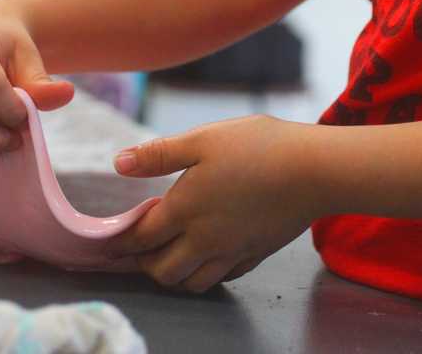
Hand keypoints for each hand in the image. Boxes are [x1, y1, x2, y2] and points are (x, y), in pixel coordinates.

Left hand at [110, 114, 320, 291]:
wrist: (314, 170)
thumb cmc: (258, 146)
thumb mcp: (203, 138)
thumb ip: (158, 154)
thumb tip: (118, 162)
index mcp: (185, 209)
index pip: (141, 238)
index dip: (120, 241)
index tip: (107, 240)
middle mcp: (204, 240)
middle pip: (162, 271)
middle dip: (143, 262)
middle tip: (138, 245)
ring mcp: (231, 252)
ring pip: (191, 283)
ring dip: (173, 273)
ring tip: (168, 252)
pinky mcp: (255, 254)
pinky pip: (221, 277)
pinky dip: (205, 273)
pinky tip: (207, 254)